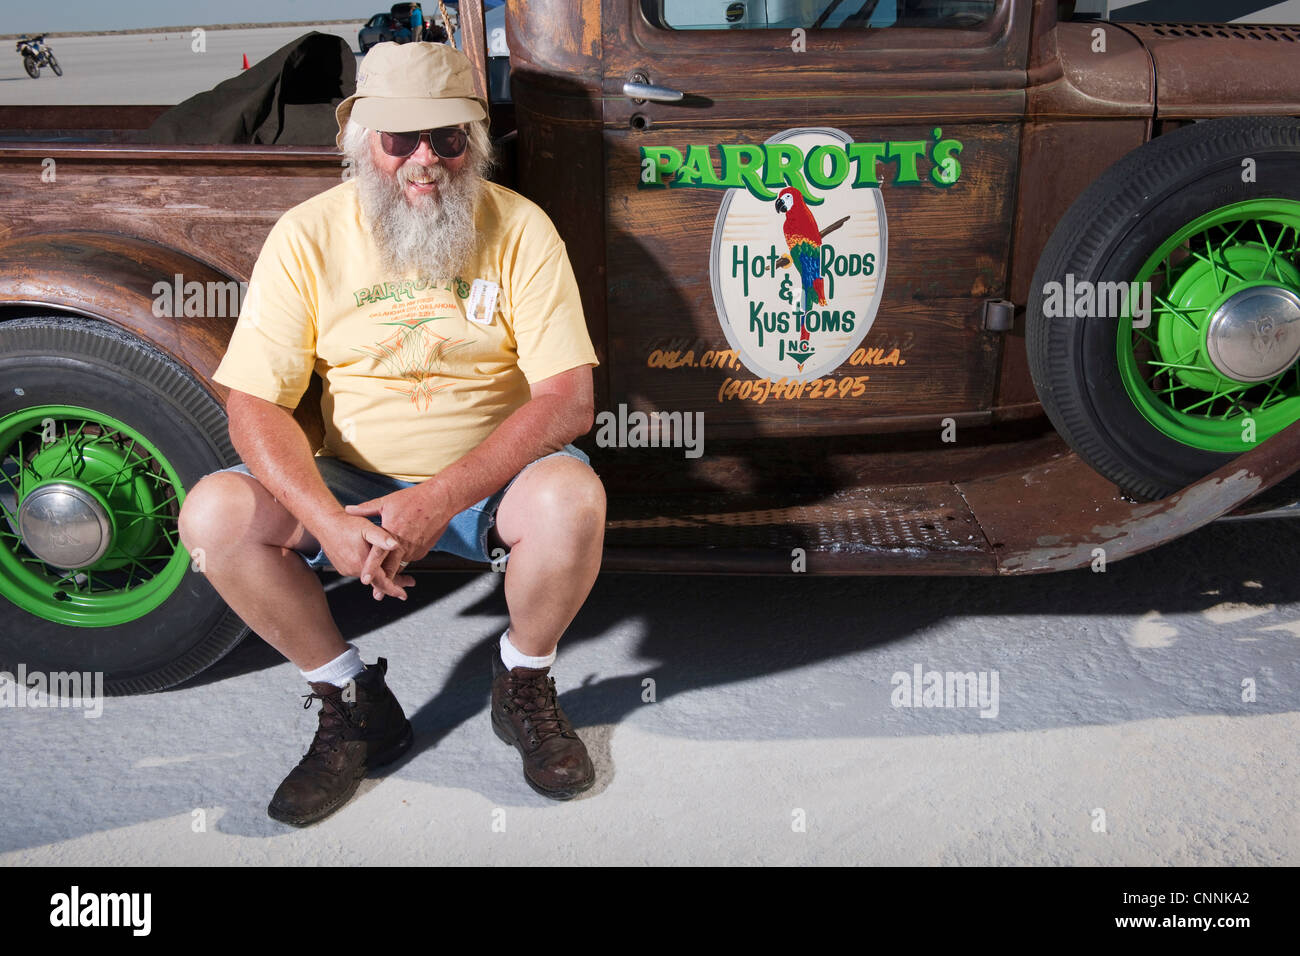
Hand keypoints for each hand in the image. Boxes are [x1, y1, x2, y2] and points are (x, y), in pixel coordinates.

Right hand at [315, 512, 416, 599]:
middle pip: (377, 582)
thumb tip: (396, 545)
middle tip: (409, 581)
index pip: (381, 583)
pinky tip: (377, 564)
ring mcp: (347, 570)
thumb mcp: (367, 528)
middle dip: (394, 583)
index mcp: (361, 563)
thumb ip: (382, 538)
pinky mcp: (342, 567)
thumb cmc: (346, 524)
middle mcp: (353, 570)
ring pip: (369, 577)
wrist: (324, 523)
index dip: (395, 589)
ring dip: (382, 575)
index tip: (404, 595)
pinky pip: (360, 572)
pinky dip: (371, 571)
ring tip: (395, 569)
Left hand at [345, 485, 453, 600]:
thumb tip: (348, 509)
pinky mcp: (424, 550)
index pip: (379, 555)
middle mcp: (404, 545)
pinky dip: (403, 557)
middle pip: (392, 569)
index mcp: (392, 533)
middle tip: (377, 595)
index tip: (365, 580)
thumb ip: (366, 509)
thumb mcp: (386, 502)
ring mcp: (416, 549)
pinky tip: (402, 550)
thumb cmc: (413, 499)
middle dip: (384, 583)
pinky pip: (410, 557)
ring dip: (394, 569)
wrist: (441, 501)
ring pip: (401, 563)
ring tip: (386, 573)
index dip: (372, 569)